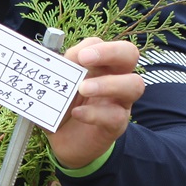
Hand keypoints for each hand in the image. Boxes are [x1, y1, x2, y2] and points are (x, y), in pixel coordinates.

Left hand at [47, 38, 144, 169]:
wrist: (63, 140)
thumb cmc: (61, 107)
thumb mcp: (54, 89)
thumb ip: (55, 75)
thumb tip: (51, 60)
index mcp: (98, 65)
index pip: (104, 45)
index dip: (93, 46)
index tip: (77, 55)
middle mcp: (114, 78)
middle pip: (129, 54)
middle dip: (111, 52)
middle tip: (85, 58)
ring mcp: (119, 102)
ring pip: (134, 85)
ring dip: (108, 84)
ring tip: (82, 89)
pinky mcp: (116, 124)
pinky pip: (116, 116)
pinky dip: (95, 113)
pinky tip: (77, 113)